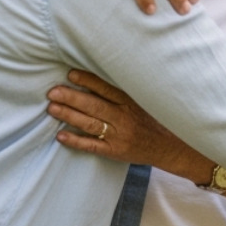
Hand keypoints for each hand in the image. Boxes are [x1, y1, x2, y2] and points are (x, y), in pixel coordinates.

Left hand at [47, 69, 209, 180]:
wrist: (173, 147)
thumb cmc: (157, 120)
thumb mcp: (147, 100)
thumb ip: (126, 90)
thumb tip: (102, 75)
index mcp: (132, 102)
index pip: (106, 88)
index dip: (87, 81)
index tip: (71, 74)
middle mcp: (124, 118)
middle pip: (94, 105)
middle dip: (71, 98)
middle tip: (52, 92)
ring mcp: (119, 136)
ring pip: (90, 124)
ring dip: (69, 116)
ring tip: (51, 108)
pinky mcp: (115, 152)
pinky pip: (92, 146)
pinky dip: (76, 141)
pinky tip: (60, 136)